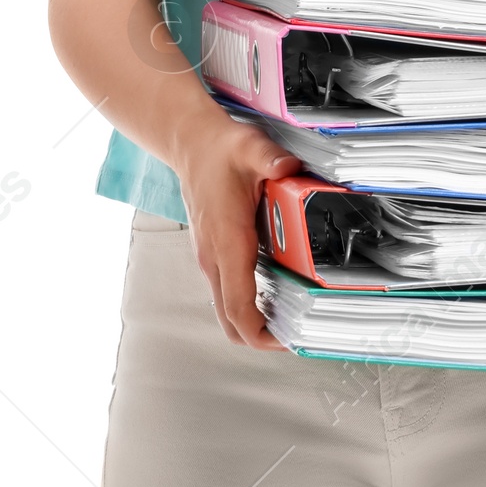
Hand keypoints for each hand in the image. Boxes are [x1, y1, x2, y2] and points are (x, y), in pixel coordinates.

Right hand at [169, 104, 300, 349]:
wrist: (191, 144)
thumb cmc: (219, 150)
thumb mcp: (250, 148)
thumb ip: (271, 159)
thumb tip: (289, 167)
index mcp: (226, 241)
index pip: (237, 306)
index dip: (259, 333)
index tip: (285, 342)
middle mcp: (214, 256)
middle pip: (229, 319)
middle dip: (260, 337)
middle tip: (294, 335)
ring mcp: (210, 256)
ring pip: (226, 307)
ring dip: (253, 319)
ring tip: (289, 316)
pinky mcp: (212, 251)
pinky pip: (228, 289)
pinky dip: (248, 301)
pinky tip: (275, 287)